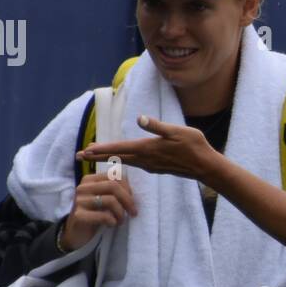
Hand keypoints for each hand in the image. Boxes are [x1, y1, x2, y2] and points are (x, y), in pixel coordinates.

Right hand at [60, 171, 138, 250]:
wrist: (75, 233)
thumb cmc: (93, 214)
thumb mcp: (103, 199)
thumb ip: (114, 191)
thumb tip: (132, 191)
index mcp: (90, 180)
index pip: (115, 176)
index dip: (128, 188)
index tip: (132, 201)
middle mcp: (83, 187)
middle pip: (113, 186)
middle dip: (128, 200)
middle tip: (133, 213)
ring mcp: (79, 201)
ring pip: (110, 200)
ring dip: (121, 213)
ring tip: (120, 221)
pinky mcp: (79, 215)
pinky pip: (104, 216)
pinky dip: (112, 221)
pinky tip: (111, 224)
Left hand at [77, 115, 215, 180]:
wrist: (206, 167)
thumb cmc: (194, 146)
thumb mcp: (177, 131)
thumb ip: (157, 126)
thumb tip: (140, 118)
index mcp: (147, 149)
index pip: (119, 149)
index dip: (100, 150)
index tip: (84, 151)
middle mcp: (146, 160)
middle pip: (116, 158)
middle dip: (97, 156)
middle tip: (79, 156)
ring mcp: (151, 166)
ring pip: (125, 162)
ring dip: (109, 159)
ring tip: (95, 157)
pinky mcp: (157, 168)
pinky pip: (134, 164)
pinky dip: (123, 162)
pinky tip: (122, 160)